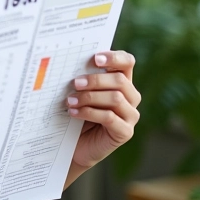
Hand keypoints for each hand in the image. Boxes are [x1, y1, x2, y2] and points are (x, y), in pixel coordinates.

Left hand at [67, 50, 140, 169]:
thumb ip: (82, 77)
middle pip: (120, 80)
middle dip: (95, 80)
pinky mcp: (125, 132)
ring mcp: (130, 115)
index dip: (114, 57)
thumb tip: (69, 62)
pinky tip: (73, 112)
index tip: (95, 58)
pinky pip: (110, 117)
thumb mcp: (80, 91)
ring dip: (90, 97)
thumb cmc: (78, 110)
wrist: (75, 142)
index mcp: (121, 81)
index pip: (127, 62)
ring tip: (70, 100)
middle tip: (75, 83)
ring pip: (116, 98)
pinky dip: (89, 112)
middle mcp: (131, 97)